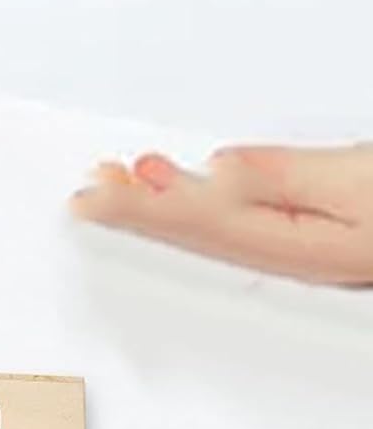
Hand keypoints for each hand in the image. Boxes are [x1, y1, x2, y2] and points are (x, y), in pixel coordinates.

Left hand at [72, 144, 372, 284]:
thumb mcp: (362, 180)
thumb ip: (289, 177)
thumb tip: (221, 171)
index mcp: (304, 248)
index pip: (204, 226)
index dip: (147, 208)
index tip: (105, 190)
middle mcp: (296, 257)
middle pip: (196, 234)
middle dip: (134, 214)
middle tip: (84, 195)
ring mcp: (302, 250)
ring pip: (210, 230)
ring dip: (155, 209)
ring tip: (109, 186)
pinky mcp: (309, 236)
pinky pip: (234, 226)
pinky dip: (193, 206)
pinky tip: (170, 190)